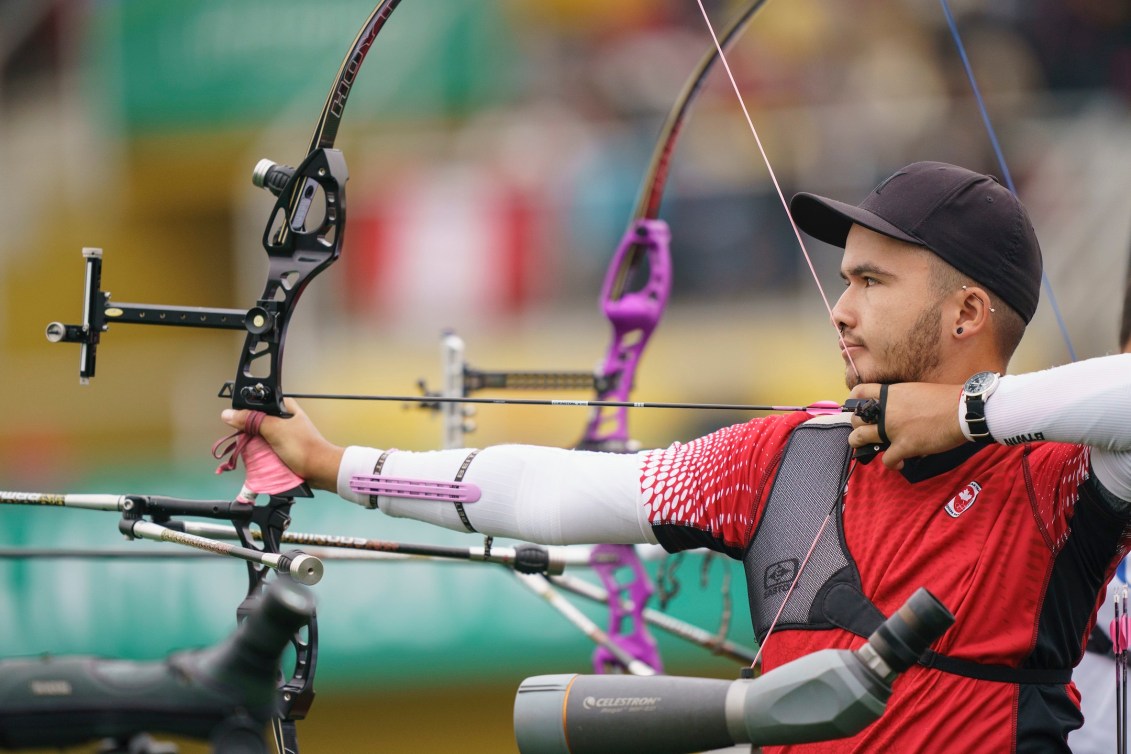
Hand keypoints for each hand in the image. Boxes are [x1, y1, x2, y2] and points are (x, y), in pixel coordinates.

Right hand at [221, 399, 343, 491]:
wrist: (321, 470)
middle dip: (249, 431)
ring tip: (254, 451)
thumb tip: (228, 414)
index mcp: (285, 407)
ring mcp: (284, 435)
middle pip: (257, 421)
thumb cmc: (304, 447)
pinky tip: (259, 458)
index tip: (236, 422)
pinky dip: (262, 453)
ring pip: (260, 437)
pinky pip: (266, 449)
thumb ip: (252, 421)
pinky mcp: (284, 448)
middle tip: (245, 439)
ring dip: (255, 444)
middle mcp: (284, 419)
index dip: (246, 412)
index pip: (258, 404)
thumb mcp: (275, 430)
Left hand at [847, 382, 966, 469]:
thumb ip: (902, 401)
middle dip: (857, 427)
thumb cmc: (947, 399)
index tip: (857, 409)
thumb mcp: (917, 390)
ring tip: (871, 448)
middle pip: (855, 419)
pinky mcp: (904, 446)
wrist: (963, 410)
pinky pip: (887, 460)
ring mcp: (892, 429)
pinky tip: (900, 464)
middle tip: (868, 431)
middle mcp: (886, 410)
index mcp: (891, 393)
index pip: (859, 392)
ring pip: (859, 438)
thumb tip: (899, 413)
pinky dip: (892, 464)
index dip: (853, 401)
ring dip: (861, 445)